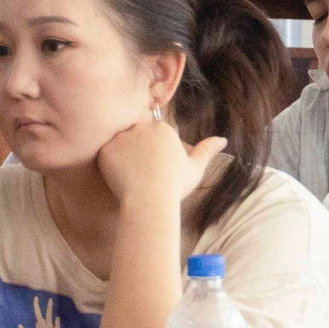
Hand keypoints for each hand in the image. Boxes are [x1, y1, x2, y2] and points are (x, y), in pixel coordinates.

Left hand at [20, 298, 61, 327]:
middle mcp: (46, 326)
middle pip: (47, 315)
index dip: (36, 306)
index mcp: (40, 325)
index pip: (38, 313)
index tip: (36, 298)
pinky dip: (56, 326)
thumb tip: (19, 325)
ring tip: (56, 314)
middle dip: (48, 308)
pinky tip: (57, 320)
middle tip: (50, 299)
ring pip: (53, 322)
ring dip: (55, 320)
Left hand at [95, 112, 225, 212]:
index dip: (153, 153)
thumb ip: (206, 150)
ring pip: (119, 144)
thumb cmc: (175, 186)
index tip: (155, 169)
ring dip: (122, 156)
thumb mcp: (195, 168)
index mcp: (162, 128)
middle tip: (141, 173)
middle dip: (137, 151)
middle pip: (135, 136)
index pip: (153, 135)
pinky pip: (105, 154)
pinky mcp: (106, 150)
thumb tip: (222, 140)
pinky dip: (110, 165)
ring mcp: (122, 138)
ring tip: (130, 177)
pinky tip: (120, 179)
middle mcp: (141, 127)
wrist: (151, 200)